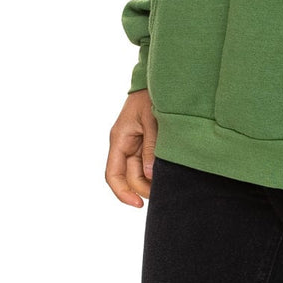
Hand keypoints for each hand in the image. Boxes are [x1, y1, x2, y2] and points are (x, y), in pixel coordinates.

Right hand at [105, 89, 157, 207]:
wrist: (158, 78)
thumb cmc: (150, 95)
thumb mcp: (151, 120)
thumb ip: (151, 147)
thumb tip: (149, 176)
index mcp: (119, 139)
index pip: (113, 175)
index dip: (122, 193)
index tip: (138, 205)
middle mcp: (124, 144)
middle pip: (129, 176)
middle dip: (143, 188)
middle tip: (163, 193)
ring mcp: (134, 142)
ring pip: (139, 171)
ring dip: (150, 179)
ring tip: (168, 183)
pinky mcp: (144, 140)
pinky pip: (146, 161)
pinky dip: (154, 169)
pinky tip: (167, 172)